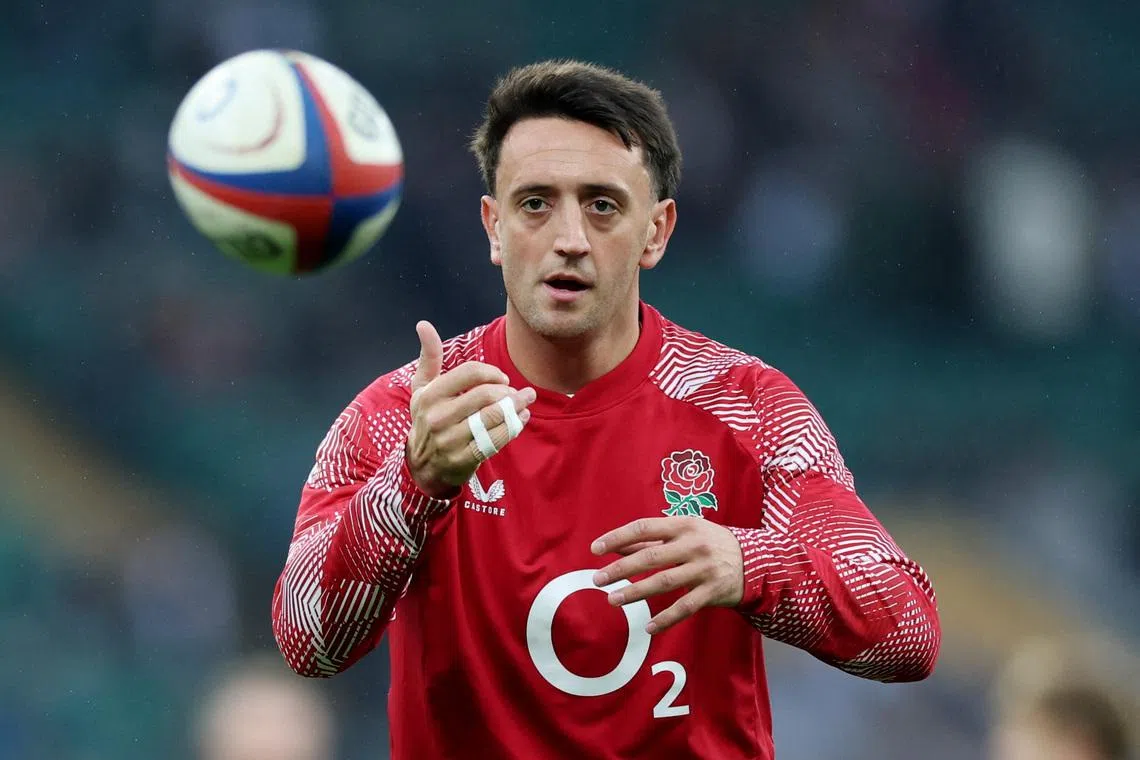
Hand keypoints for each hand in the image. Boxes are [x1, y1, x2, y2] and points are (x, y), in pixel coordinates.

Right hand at [405, 320, 535, 497]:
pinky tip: (521, 419)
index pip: (469, 372)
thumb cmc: (427, 418)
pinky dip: (514, 427)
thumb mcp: (422, 388)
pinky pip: (496, 440)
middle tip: (517, 392)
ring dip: (516, 407)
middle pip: (485, 395)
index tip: (501, 377)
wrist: (422, 464)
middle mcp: (438, 417)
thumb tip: (424, 324)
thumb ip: (429, 357)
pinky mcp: (464, 459)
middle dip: (507, 391)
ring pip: (493, 417)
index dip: (491, 372)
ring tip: (526, 401)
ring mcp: (450, 440)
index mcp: (430, 395)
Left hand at [590, 517, 743, 634]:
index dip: (618, 537)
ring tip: (613, 600)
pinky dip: (666, 618)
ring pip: (664, 582)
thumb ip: (652, 540)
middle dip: (621, 569)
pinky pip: (685, 607)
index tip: (595, 549)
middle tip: (598, 579)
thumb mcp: (685, 532)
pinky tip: (648, 627)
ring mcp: (704, 569)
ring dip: (636, 592)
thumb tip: (616, 547)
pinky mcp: (713, 591)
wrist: (756, 561)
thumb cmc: (710, 543)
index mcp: (684, 524)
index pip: (644, 528)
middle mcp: (694, 545)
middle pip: (650, 557)